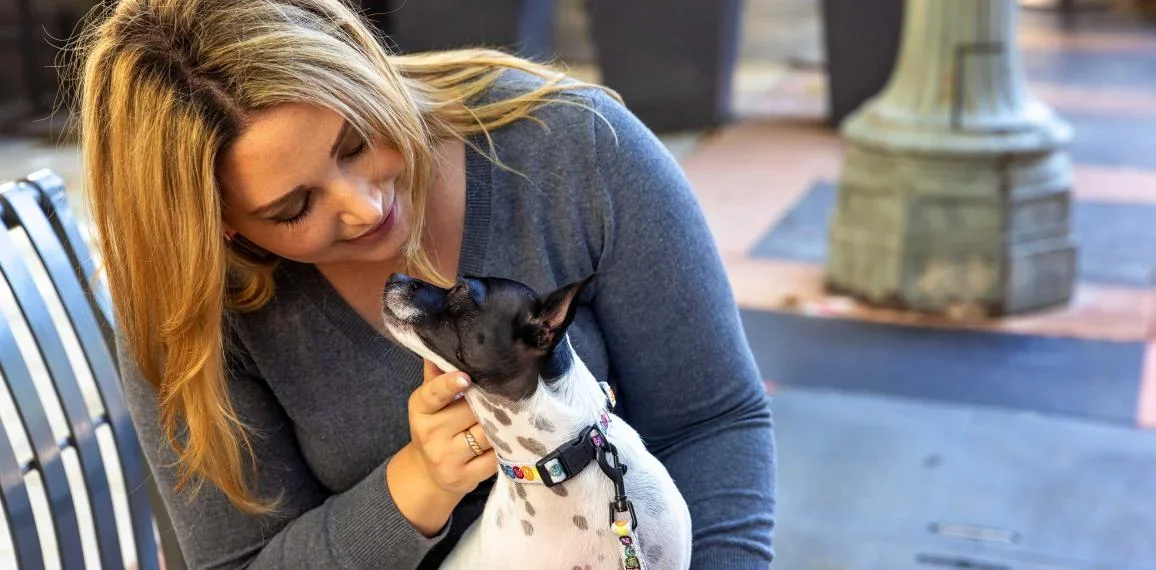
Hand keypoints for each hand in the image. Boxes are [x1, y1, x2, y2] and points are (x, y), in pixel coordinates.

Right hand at [407, 360, 496, 494]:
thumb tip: (444, 338)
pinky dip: (503, 448)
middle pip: (470, 411)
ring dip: (500, 425)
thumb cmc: (437, 426)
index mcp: (420, 409)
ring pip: (485, 434)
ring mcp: (446, 459)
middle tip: (505, 393)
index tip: (466, 377)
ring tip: (509, 415)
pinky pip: (494, 458)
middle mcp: (429, 434)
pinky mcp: (463, 478)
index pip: (433, 394)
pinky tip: (506, 440)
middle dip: (489, 403)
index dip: (449, 385)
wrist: (430, 473)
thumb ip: (438, 374)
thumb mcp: (431, 401)